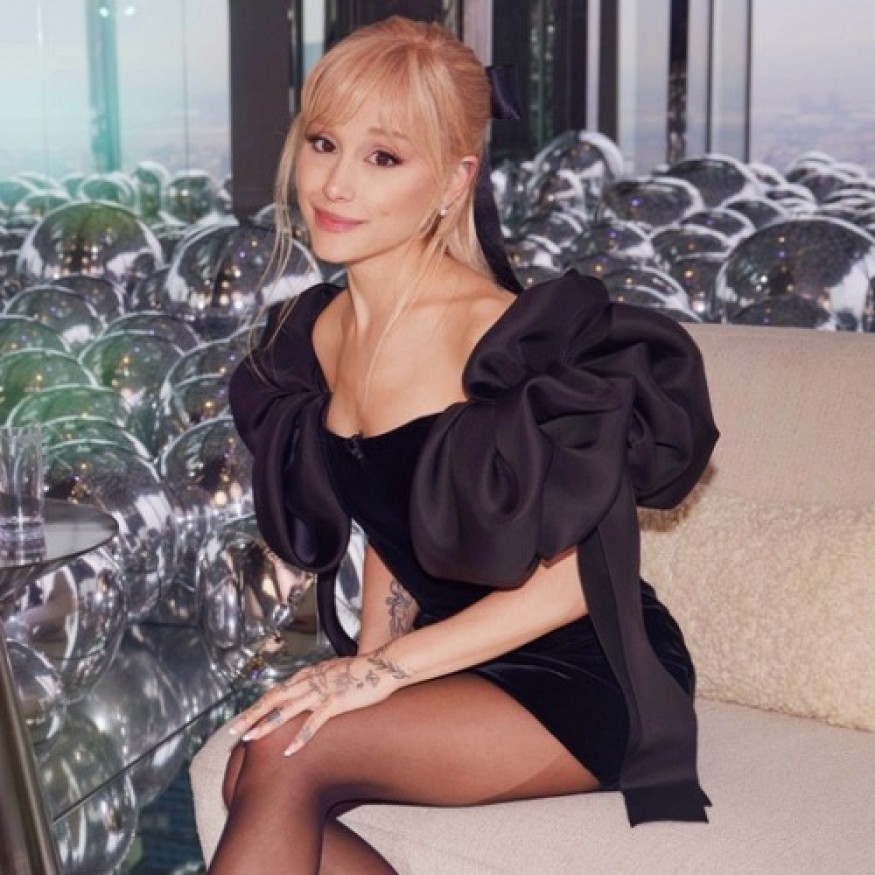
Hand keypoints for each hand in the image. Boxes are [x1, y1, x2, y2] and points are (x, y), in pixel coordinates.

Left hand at [228, 646, 410, 755]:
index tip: (243, 718)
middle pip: (274, 699)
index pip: (276, 691)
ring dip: (267, 725)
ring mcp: (321, 692)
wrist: (382, 667)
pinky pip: (314, 723)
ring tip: (251, 738)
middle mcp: (309, 681)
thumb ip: (316, 680)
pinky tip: (289, 751)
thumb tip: (305, 689)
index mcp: (307, 674)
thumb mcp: (332, 672)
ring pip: (287, 710)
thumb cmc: (359, 671)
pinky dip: (299, 737)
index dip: (258, 705)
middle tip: (234, 731)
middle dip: (252, 715)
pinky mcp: (335, 702)